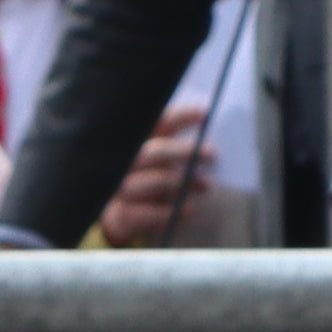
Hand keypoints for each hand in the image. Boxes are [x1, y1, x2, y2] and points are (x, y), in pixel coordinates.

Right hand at [103, 104, 205, 252]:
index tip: (206, 113)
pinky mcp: (120, 214)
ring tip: (206, 186)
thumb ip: (179, 149)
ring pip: (149, 182)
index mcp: (136, 142)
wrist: (122, 218)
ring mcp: (119, 188)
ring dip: (180, 183)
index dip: (181, 115)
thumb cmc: (149, 181)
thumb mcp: (162, 160)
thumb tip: (209, 143)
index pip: (157, 122)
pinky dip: (168, 212)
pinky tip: (189, 211)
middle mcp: (124, 162)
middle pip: (152, 152)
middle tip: (212, 154)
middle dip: (184, 151)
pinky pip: (143, 213)